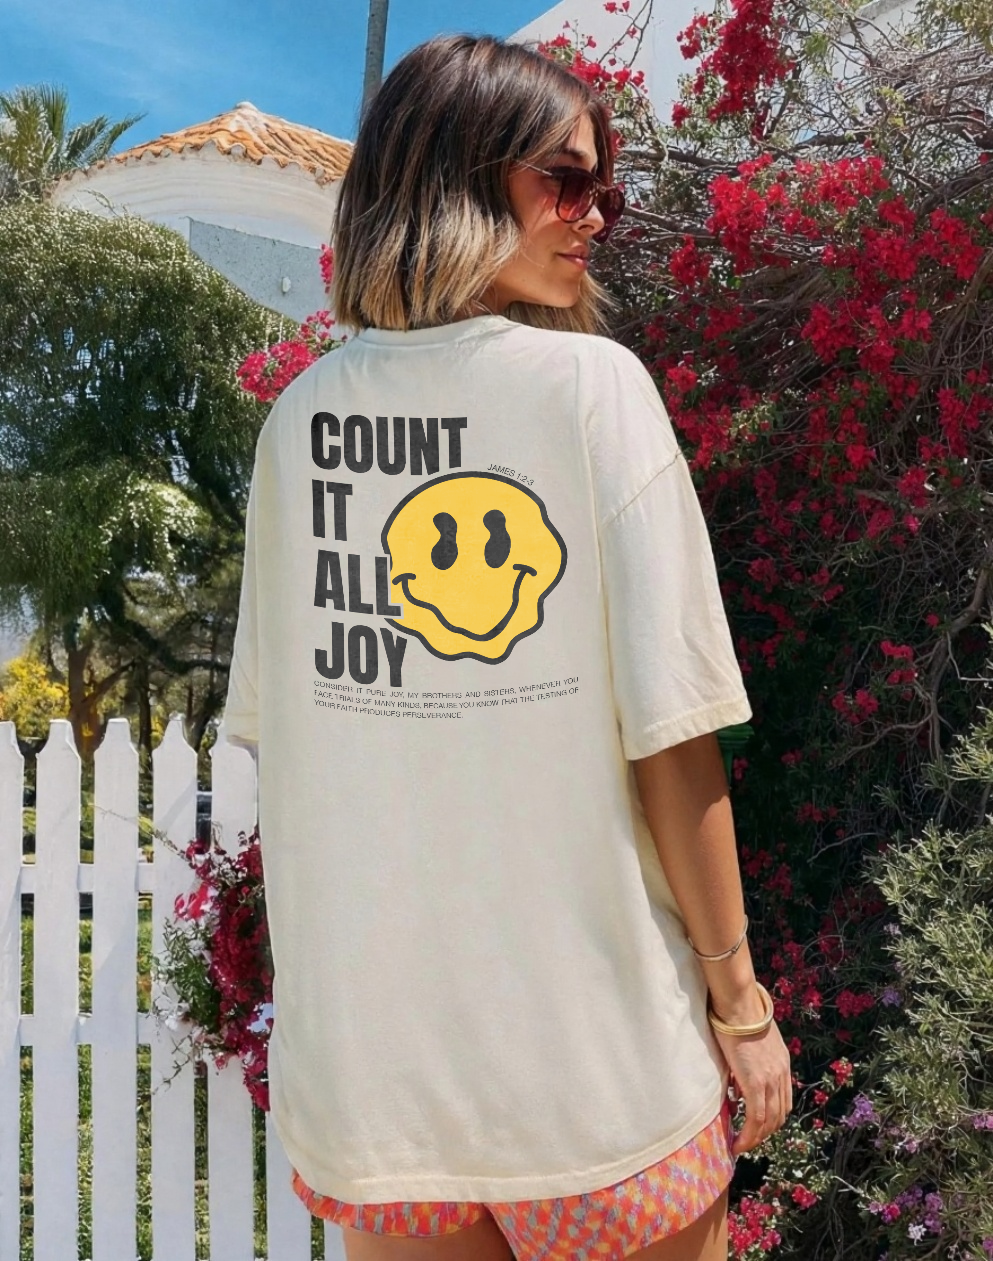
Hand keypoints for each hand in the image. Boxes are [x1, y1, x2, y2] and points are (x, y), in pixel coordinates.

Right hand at [712, 1017, 792, 1156]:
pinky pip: (755, 1118)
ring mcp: (770, 1080)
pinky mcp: (756, 1083)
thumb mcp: (753, 1043)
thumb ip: (751, 1065)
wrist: (739, 1005)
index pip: (783, 1102)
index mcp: (782, 1064)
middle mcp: (781, 1075)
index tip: (758, 1127)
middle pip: (780, 1115)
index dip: (772, 1118)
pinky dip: (749, 1135)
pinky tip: (739, 1143)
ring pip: (769, 1122)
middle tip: (749, 1140)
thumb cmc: (739, 1016)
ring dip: (756, 1138)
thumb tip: (737, 1090)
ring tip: (742, 1145)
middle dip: (765, 1133)